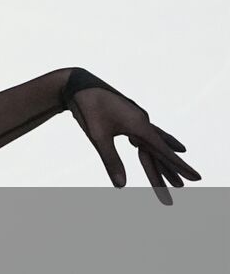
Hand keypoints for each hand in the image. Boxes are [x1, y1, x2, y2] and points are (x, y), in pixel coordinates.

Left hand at [68, 87, 200, 204]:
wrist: (78, 84)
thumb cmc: (88, 108)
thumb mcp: (98, 135)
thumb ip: (111, 160)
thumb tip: (121, 186)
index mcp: (140, 126)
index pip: (164, 151)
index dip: (180, 166)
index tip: (196, 178)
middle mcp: (143, 123)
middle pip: (159, 153)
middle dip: (169, 173)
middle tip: (180, 189)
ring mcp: (136, 120)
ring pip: (153, 147)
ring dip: (161, 165)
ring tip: (176, 182)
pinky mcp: (128, 119)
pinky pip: (146, 138)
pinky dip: (154, 149)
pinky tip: (159, 151)